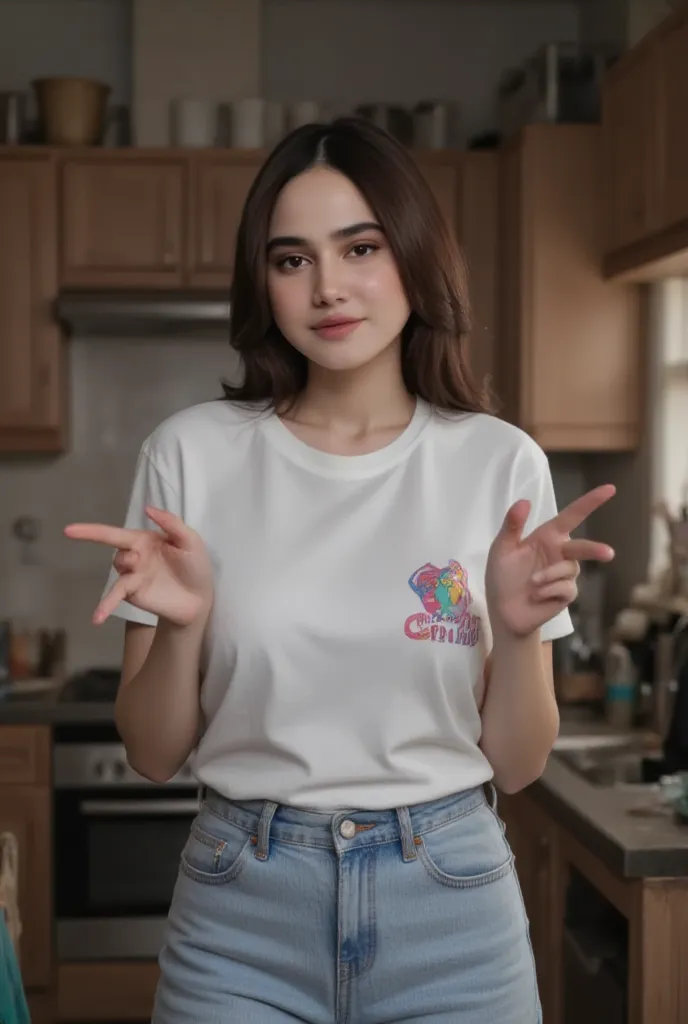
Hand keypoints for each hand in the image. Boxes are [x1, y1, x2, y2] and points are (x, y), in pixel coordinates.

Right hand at [64, 506, 213, 626]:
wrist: (200, 599)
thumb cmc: (195, 567)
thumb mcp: (190, 541)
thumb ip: (171, 524)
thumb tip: (147, 508)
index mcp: (146, 540)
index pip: (116, 532)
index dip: (93, 530)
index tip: (69, 530)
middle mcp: (135, 555)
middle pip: (114, 544)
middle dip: (99, 537)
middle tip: (94, 539)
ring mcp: (132, 575)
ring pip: (118, 564)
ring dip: (126, 562)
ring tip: (140, 565)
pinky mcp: (132, 593)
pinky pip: (115, 595)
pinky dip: (105, 605)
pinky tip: (96, 618)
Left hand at [485, 484, 615, 637]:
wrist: (502, 611)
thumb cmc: (502, 576)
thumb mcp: (502, 549)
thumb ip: (512, 526)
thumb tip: (525, 501)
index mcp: (546, 537)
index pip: (571, 516)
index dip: (590, 502)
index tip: (610, 489)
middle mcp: (560, 553)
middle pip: (582, 547)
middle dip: (595, 549)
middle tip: (608, 553)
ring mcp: (565, 574)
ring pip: (570, 569)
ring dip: (549, 575)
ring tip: (532, 583)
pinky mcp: (567, 594)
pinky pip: (566, 588)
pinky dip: (548, 590)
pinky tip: (536, 595)